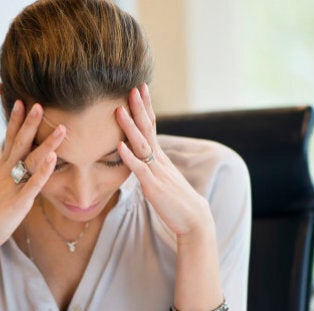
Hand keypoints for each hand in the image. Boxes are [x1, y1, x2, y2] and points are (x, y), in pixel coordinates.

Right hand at [0, 101, 65, 253]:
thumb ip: (10, 176)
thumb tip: (22, 167)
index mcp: (2, 170)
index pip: (10, 139)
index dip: (15, 120)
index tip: (20, 101)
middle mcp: (6, 174)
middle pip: (20, 143)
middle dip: (29, 123)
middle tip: (38, 104)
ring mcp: (12, 187)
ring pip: (31, 161)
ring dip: (47, 144)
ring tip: (61, 129)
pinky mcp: (18, 202)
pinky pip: (33, 184)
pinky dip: (43, 171)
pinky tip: (53, 159)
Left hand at [115, 84, 213, 237]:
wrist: (194, 219)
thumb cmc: (176, 200)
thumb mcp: (162, 177)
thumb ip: (150, 165)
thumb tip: (140, 156)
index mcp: (159, 157)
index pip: (152, 125)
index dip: (145, 107)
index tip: (140, 88)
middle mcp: (158, 160)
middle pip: (147, 129)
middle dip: (139, 107)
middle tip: (133, 87)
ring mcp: (156, 172)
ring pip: (141, 145)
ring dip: (129, 127)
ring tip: (119, 110)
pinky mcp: (153, 187)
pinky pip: (139, 170)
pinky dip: (129, 157)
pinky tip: (120, 146)